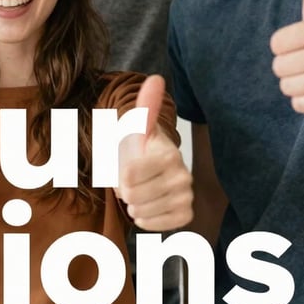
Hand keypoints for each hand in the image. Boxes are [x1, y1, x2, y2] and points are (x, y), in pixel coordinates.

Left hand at [117, 75, 193, 230]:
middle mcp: (183, 176)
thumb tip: (156, 78)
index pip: (128, 175)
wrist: (153, 165)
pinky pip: (154, 225)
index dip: (117, 173)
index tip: (125, 164)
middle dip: (124, 189)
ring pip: (140, 212)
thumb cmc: (140, 146)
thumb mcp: (137, 124)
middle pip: (132, 195)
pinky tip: (147, 205)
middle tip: (132, 179)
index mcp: (169, 154)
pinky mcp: (185, 214)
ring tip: (140, 190)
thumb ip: (145, 104)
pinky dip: (144, 218)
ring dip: (132, 203)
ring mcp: (186, 196)